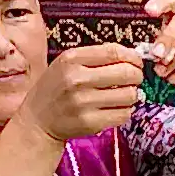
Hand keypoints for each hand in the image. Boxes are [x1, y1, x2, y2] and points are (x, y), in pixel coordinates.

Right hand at [17, 44, 143, 141]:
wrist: (37, 119)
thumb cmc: (57, 88)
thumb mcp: (67, 64)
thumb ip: (96, 56)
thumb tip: (131, 56)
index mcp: (71, 59)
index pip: (114, 52)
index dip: (132, 57)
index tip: (136, 62)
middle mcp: (77, 79)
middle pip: (126, 73)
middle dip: (136, 76)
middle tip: (134, 79)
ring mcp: (84, 103)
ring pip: (129, 95)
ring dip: (131, 94)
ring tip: (122, 95)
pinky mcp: (90, 122)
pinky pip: (124, 114)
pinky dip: (125, 111)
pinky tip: (115, 108)